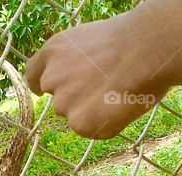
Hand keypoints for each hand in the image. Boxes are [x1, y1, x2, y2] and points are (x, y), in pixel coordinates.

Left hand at [25, 14, 169, 138]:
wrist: (147, 50)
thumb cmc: (130, 40)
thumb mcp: (91, 41)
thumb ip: (75, 62)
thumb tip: (80, 79)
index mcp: (53, 51)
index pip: (33, 74)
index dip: (39, 85)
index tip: (41, 92)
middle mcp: (52, 78)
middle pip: (58, 100)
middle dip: (75, 100)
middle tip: (103, 92)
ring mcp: (63, 103)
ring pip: (75, 116)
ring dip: (91, 112)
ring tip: (118, 95)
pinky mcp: (79, 123)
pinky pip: (92, 130)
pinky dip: (107, 125)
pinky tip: (121, 107)